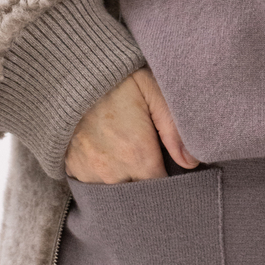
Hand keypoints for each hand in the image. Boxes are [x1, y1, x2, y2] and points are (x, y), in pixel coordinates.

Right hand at [64, 67, 199, 182]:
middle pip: (138, 192)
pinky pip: (95, 182)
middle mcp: (111, 171)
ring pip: (116, 189)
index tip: (172, 166)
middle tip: (152, 154)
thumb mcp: (154, 93)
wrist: (73, 73)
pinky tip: (110, 150)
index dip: (169, 180)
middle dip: (148, 179)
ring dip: (126, 177)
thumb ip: (174, 130)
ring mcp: (89, 173)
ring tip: (129, 149)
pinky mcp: (72, 169)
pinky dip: (105, 172)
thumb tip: (191, 162)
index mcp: (136, 154)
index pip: (160, 188)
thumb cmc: (120, 79)